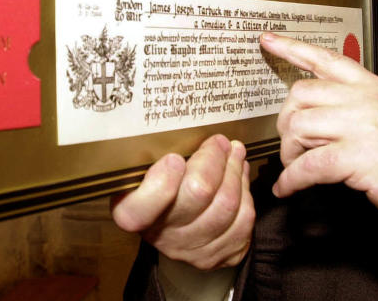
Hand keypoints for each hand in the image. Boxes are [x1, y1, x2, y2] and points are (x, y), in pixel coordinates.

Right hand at [110, 134, 254, 269]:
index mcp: (132, 213)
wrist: (178, 230)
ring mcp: (193, 249)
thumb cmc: (159, 187)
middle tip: (219, 142)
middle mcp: (161, 236)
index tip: (174, 158)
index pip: (137, 212)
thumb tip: (184, 123)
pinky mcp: (221, 254)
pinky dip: (245, 190)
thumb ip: (153, 154)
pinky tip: (239, 174)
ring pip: (226, 204)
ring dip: (234, 171)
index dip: (160, 184)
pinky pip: (244, 219)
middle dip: (213, 159)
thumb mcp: (143, 170)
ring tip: (234, 152)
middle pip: (196, 194)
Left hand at [259, 32, 377, 241]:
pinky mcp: (359, 157)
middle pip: (301, 94)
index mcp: (374, 87)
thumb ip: (360, 108)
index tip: (267, 41)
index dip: (292, 48)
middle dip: (286, 122)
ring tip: (296, 170)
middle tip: (292, 147)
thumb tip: (321, 116)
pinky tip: (289, 189)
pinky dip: (292, 180)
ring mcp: (363, 126)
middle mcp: (367, 99)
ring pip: (299, 126)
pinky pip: (307, 165)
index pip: (327, 58)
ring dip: (289, 153)